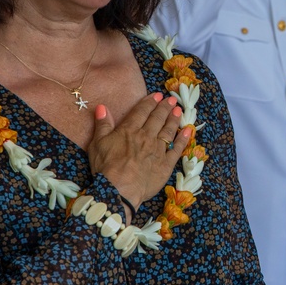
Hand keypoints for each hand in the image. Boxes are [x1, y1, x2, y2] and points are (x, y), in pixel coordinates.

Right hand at [89, 92, 192, 207]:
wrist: (119, 189)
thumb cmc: (106, 167)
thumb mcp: (97, 143)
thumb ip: (102, 125)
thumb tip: (102, 107)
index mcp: (130, 130)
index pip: (142, 112)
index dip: (150, 102)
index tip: (157, 95)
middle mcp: (146, 137)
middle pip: (157, 118)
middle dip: (165, 107)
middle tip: (171, 99)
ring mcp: (158, 150)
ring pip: (168, 130)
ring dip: (174, 119)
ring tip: (179, 110)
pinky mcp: (166, 164)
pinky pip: (177, 149)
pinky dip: (183, 139)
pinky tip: (188, 131)